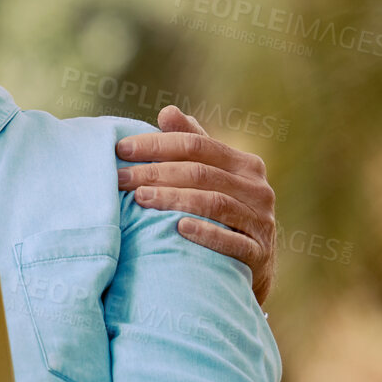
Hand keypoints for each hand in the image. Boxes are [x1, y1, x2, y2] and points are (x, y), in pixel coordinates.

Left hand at [115, 105, 276, 304]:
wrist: (251, 270)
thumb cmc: (222, 216)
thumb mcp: (212, 178)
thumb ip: (193, 146)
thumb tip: (168, 111)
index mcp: (245, 165)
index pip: (197, 145)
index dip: (157, 144)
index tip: (120, 149)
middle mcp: (258, 189)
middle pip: (200, 172)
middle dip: (155, 173)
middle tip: (119, 178)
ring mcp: (261, 222)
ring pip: (214, 203)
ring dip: (173, 199)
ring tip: (139, 199)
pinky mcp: (259, 254)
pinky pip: (232, 241)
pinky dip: (205, 233)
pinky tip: (178, 228)